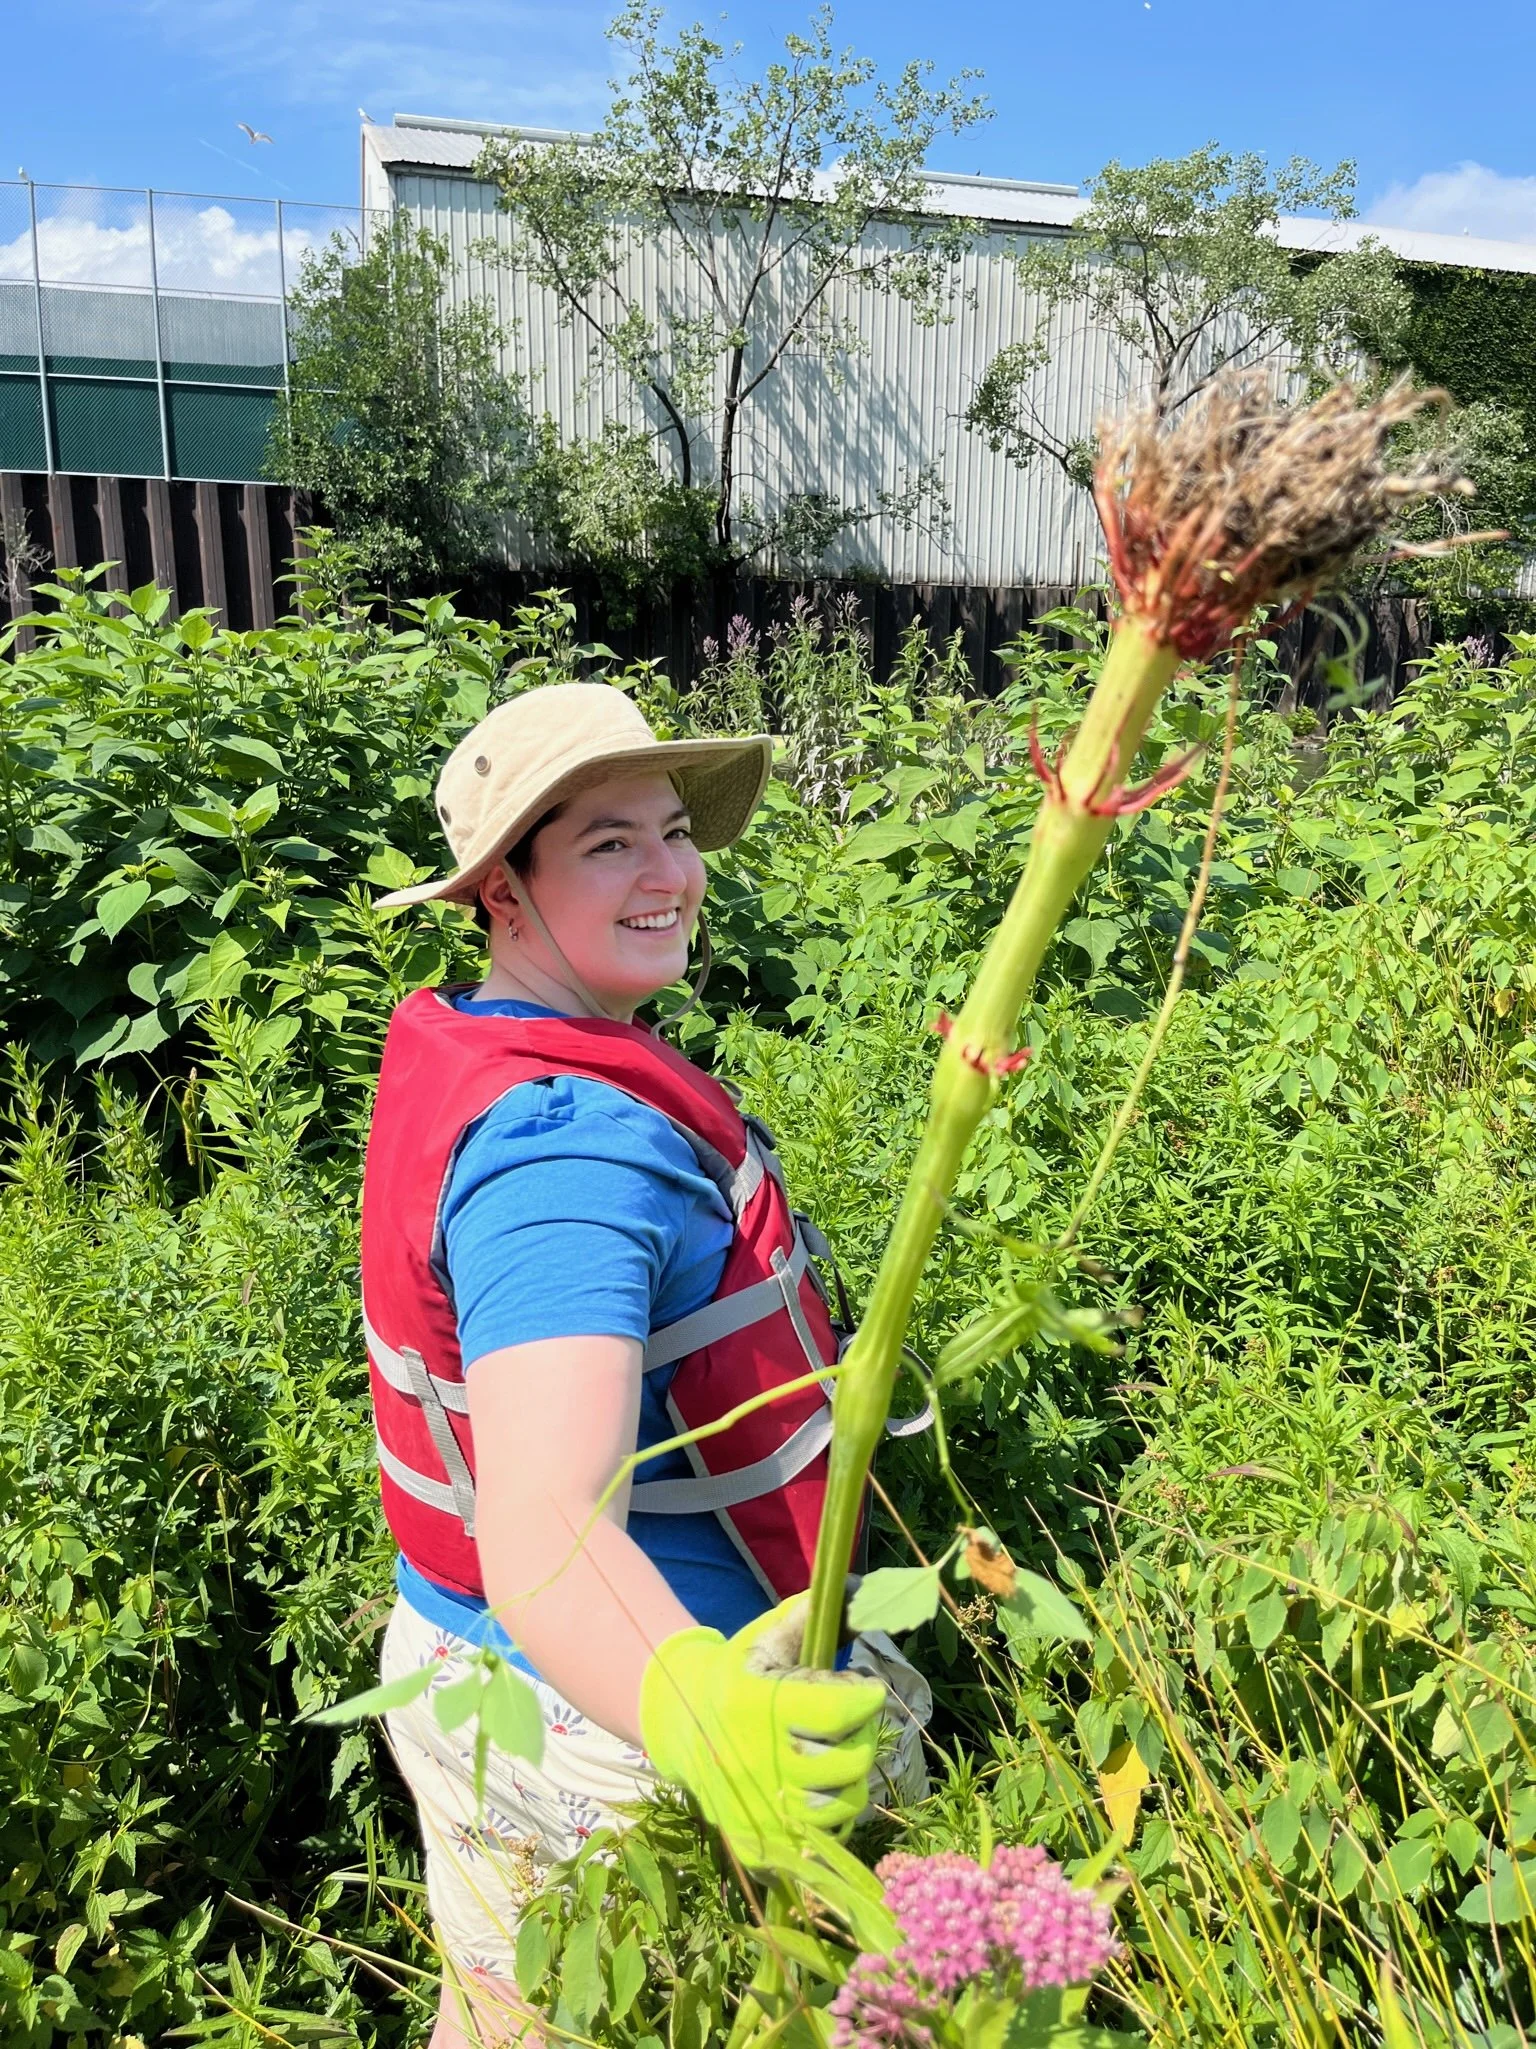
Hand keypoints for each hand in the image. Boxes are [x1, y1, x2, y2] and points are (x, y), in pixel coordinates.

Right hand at [638, 1596, 885, 1866]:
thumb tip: (868, 1591)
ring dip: (850, 1778)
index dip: (866, 1696)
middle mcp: (753, 1760)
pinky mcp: (756, 1843)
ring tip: (835, 1755)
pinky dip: (831, 1816)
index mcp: (755, 1702)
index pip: (840, 1708)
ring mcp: (754, 1809)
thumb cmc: (740, 1672)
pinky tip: (818, 1788)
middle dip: (862, 1735)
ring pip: (844, 1806)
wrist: (682, 1725)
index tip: (868, 1688)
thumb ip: (819, 1615)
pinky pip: (823, 1841)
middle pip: (850, 1762)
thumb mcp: (771, 1635)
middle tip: (849, 1722)